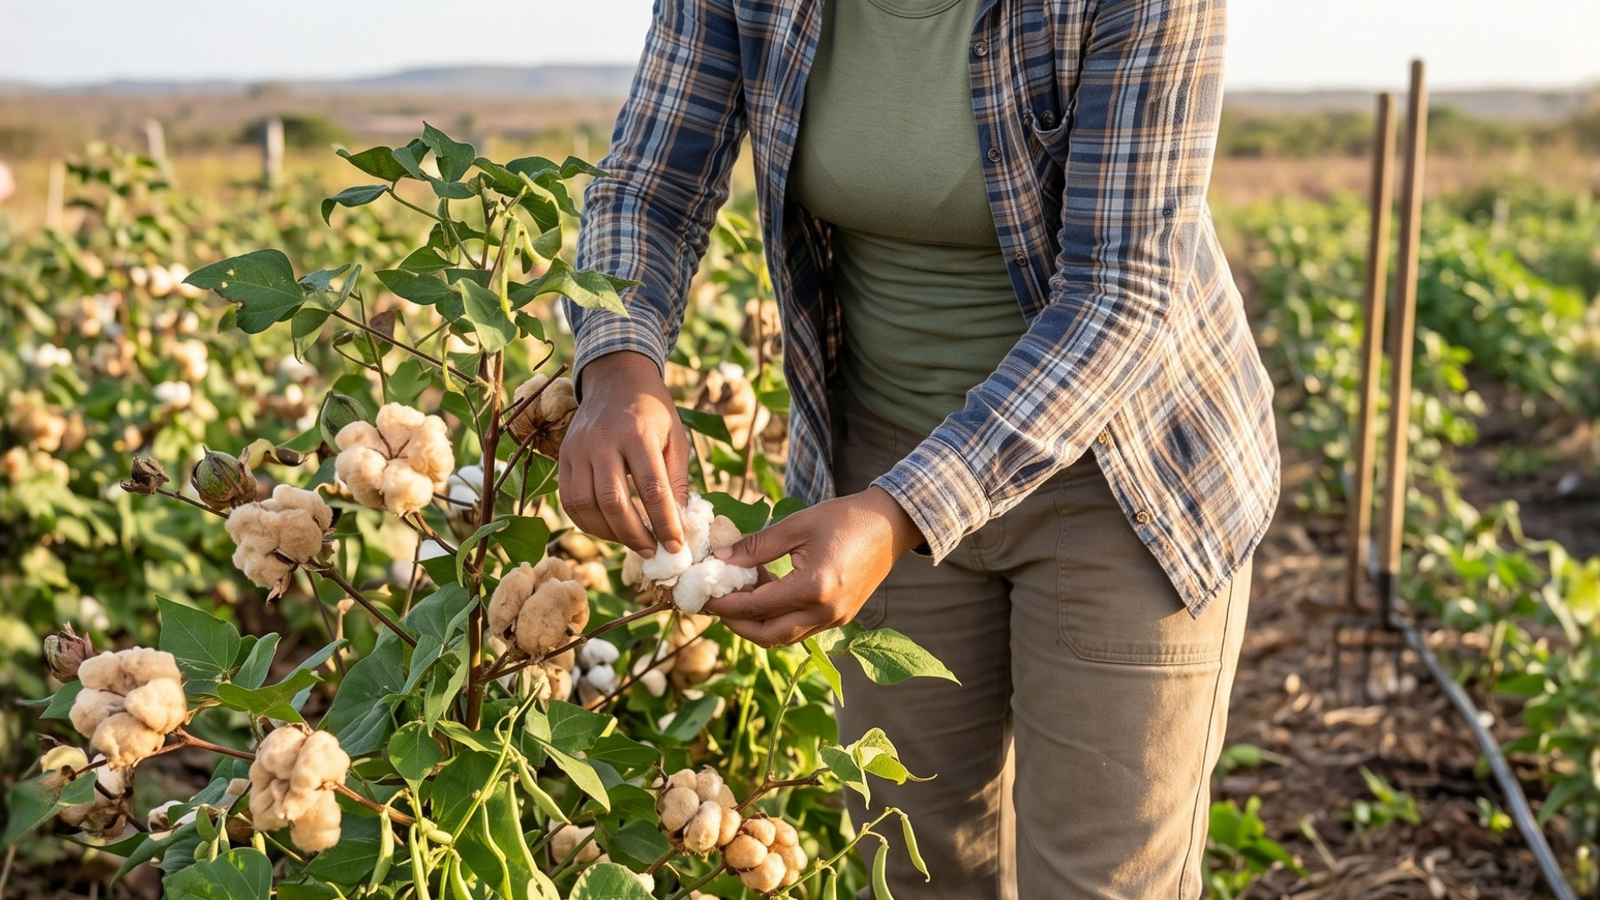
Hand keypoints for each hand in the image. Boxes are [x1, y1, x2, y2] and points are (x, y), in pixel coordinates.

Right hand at [557, 351, 690, 556]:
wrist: (616, 379)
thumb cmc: (652, 411)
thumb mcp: (675, 437)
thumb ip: (676, 479)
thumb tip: (678, 524)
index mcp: (637, 433)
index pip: (651, 488)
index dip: (664, 522)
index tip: (676, 546)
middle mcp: (602, 441)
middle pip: (613, 501)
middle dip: (635, 535)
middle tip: (652, 551)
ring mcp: (578, 449)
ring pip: (586, 505)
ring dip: (610, 533)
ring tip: (632, 541)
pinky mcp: (563, 457)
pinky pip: (569, 501)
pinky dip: (587, 523)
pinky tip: (608, 528)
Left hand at [702, 487, 923, 646]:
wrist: (892, 524)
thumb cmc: (845, 518)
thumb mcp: (796, 526)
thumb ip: (756, 546)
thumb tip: (720, 559)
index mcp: (813, 588)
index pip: (756, 607)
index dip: (725, 603)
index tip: (702, 595)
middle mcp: (825, 612)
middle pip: (767, 636)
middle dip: (736, 624)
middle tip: (716, 604)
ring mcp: (835, 619)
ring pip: (784, 637)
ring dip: (757, 622)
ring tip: (740, 593)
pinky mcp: (841, 617)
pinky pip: (800, 629)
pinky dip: (777, 618)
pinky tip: (767, 590)